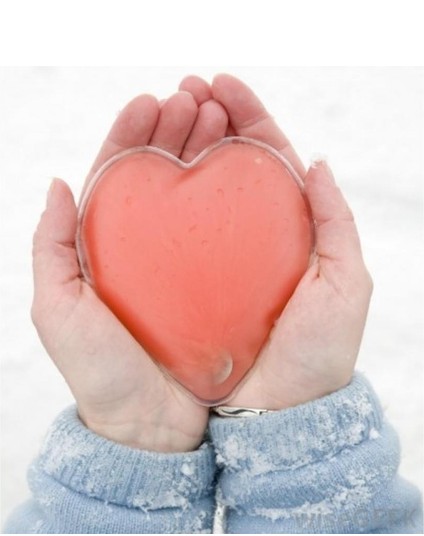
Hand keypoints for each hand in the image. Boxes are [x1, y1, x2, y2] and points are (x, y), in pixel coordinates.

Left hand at [31, 89, 229, 450]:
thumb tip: (58, 183)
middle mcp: (145, 250)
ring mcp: (183, 265)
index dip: (130, 135)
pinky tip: (244, 169)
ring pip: (194, 193)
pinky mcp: (217, 283)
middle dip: (175, 130)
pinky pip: (226, 231)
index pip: (115, 177)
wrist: (150, 427)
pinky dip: (233, 195)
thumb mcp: (58, 311)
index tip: (151, 103)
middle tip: (196, 100)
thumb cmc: (102, 374)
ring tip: (222, 118)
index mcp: (105, 249)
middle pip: (158, 176)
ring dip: (206, 151)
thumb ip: (50, 248)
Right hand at [180, 74, 372, 408]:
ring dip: (175, 146)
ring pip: (190, 188)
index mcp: (286, 229)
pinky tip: (141, 171)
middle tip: (183, 91)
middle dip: (204, 120)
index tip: (221, 85)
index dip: (246, 116)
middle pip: (224, 163)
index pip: (266, 157)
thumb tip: (316, 161)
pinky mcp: (181, 281)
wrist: (278, 412)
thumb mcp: (345, 282)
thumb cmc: (316, 354)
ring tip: (159, 114)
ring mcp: (210, 258)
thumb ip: (335, 220)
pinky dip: (152, 196)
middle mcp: (244, 237)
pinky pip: (161, 230)